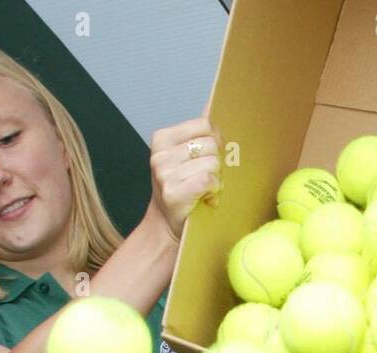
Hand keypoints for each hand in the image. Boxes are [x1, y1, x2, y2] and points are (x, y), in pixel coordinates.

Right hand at [147, 116, 221, 242]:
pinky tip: (206, 198)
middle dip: (216, 163)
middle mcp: (160, 155)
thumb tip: (211, 102)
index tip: (209, 156)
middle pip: (211, 145)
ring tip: (204, 190)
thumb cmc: (180, 188)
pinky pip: (209, 181)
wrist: (166, 225)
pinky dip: (214, 191)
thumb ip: (198, 131)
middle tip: (206, 177)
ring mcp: (165, 174)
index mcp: (162, 139)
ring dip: (216, 180)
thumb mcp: (184, 155)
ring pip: (213, 164)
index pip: (204, 125)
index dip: (215, 141)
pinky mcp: (174, 193)